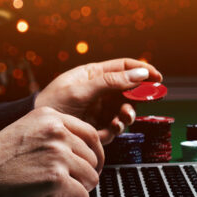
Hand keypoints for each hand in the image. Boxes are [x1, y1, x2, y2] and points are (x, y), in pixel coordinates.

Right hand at [0, 106, 102, 196]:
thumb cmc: (2, 155)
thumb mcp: (30, 128)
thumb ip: (57, 131)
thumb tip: (85, 148)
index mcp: (52, 117)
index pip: (91, 133)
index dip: (96, 152)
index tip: (94, 162)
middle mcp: (57, 132)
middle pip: (93, 156)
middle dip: (87, 171)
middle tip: (77, 180)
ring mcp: (57, 155)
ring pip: (91, 176)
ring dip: (82, 187)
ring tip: (65, 189)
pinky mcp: (56, 179)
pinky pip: (82, 195)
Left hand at [35, 58, 161, 144]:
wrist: (38, 128)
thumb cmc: (54, 102)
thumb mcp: (81, 89)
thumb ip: (110, 81)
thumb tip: (140, 74)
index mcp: (94, 75)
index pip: (123, 68)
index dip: (142, 70)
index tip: (158, 77)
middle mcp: (100, 92)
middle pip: (129, 90)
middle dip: (140, 95)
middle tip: (149, 99)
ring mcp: (99, 110)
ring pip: (125, 110)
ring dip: (128, 113)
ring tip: (124, 116)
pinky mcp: (98, 127)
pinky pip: (115, 127)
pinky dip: (117, 127)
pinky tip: (112, 127)